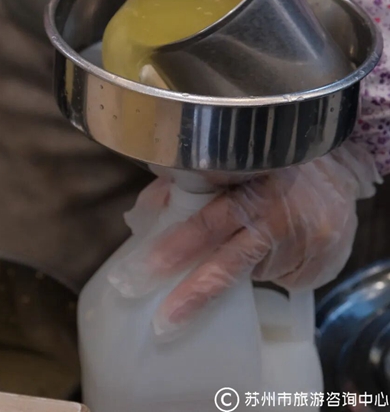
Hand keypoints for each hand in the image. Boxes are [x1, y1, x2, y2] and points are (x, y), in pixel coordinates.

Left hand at [108, 141, 379, 337]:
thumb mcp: (234, 162)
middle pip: (229, 263)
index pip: (207, 221)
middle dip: (194, 291)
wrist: (338, 170)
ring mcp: (304, 244)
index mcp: (249, 186)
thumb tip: (147, 211)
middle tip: (165, 319)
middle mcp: (278, 217)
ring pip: (257, 273)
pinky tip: (285, 242)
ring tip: (261, 232)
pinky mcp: (322, 265)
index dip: (175, 246)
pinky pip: (285, 278)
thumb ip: (189, 183)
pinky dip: (276, 267)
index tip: (143, 270)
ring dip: (248, 265)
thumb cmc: (272, 164)